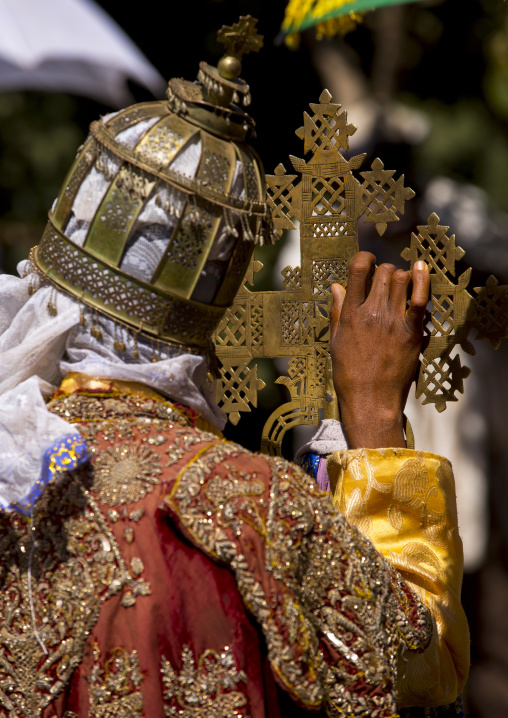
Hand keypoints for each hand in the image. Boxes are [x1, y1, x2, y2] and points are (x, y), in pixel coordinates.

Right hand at [330, 252, 429, 448]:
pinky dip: (423, 280)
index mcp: (350, 314)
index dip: (364, 258)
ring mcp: (392, 321)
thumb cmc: (349, 375)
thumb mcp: (336, 341)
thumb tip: (336, 286)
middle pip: (384, 271)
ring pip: (402, 279)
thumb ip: (337, 311)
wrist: (370, 401)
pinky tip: (421, 269)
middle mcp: (371, 312)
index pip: (357, 269)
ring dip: (402, 278)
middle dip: (385, 271)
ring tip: (401, 288)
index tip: (368, 262)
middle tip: (385, 283)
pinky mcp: (411, 332)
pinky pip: (420, 298)